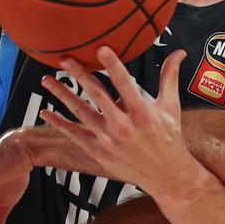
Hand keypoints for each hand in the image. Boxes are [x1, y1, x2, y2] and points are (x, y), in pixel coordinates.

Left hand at [39, 47, 205, 200]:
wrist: (165, 175)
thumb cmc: (169, 137)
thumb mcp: (171, 107)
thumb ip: (169, 78)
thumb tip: (179, 52)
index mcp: (142, 113)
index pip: (123, 82)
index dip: (112, 64)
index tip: (100, 48)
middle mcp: (122, 126)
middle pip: (96, 94)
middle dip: (79, 74)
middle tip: (64, 58)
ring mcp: (108, 140)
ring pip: (80, 112)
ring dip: (61, 95)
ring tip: (47, 79)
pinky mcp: (98, 151)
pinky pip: (74, 134)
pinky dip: (58, 122)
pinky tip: (45, 111)